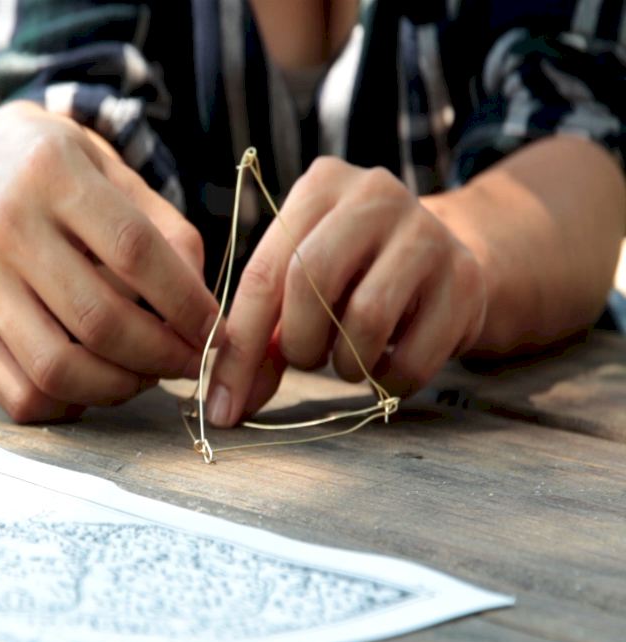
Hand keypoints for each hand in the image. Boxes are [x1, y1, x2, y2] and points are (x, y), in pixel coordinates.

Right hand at [0, 101, 220, 421]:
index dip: (186, 302)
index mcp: (53, 174)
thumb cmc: (73, 177)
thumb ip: (173, 241)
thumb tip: (201, 321)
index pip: (134, 252)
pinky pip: (21, 396)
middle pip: (98, 320)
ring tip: (147, 374)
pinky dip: (70, 407)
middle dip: (162, 356)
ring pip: (56, 369)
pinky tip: (95, 381)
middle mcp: (6, 228)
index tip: (215, 330)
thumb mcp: (127, 179)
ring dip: (120, 387)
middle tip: (190, 361)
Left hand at [206, 156, 486, 426]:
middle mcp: (374, 194)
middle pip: (310, 281)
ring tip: (350, 359)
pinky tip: (388, 365)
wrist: (444, 262)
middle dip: (299, 343)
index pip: (263, 274)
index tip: (223, 406)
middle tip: (309, 359)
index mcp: (320, 186)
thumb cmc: (353, 277)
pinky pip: (414, 356)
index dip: (239, 349)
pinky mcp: (466, 278)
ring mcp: (427, 231)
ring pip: (365, 318)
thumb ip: (262, 337)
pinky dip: (389, 381)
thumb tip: (229, 402)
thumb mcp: (300, 289)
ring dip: (345, 363)